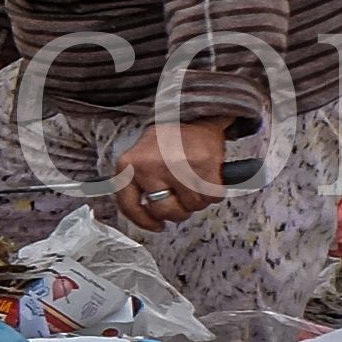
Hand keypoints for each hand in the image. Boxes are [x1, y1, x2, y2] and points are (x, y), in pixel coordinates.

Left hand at [108, 115, 231, 234]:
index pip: (129, 206)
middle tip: (181, 201)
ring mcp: (177, 167)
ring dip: (197, 201)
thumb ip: (138, 185)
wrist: (190, 114)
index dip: (144, 221)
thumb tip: (149, 218)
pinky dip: (213, 194)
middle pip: (165, 211)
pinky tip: (207, 180)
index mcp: (128, 167)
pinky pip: (212, 197)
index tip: (156, 226)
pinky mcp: (204, 166)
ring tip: (194, 184)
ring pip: (192, 206)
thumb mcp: (138, 159)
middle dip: (176, 212)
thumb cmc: (164, 143)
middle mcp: (149, 168)